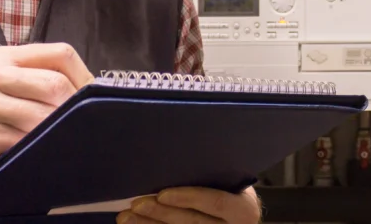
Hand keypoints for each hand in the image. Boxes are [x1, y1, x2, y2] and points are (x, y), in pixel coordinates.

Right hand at [0, 42, 93, 198]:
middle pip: (55, 83)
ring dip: (60, 132)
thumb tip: (84, 92)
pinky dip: (39, 149)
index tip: (97, 97)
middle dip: (77, 108)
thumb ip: (30, 82)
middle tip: (88, 126)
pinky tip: (44, 154)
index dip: (85, 76)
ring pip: (42, 115)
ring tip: (69, 141)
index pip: (58, 53)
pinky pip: (22, 140)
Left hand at [119, 186, 261, 223]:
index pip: (216, 203)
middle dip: (161, 213)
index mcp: (243, 210)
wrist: (237, 217)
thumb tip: (178, 153)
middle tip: (136, 204)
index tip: (162, 193)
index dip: (188, 198)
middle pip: (192, 223)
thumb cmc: (232, 190)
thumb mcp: (232, 181)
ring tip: (127, 217)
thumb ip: (213, 175)